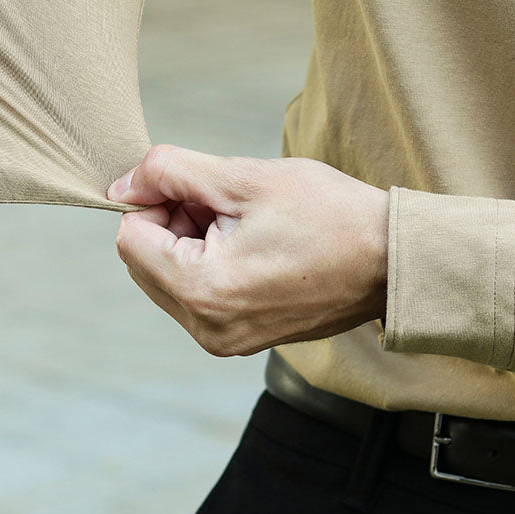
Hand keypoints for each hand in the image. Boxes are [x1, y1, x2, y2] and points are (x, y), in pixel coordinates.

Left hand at [106, 144, 389, 356]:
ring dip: (191, 241)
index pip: (130, 237)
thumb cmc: (330, 215)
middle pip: (144, 261)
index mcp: (202, 290)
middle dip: (171, 222)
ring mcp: (225, 340)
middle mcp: (206, 328)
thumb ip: (171, 173)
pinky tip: (255, 245)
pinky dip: (210, 264)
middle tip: (227, 204)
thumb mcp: (242, 178)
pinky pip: (198, 296)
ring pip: (169, 277)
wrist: (394, 260)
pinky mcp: (242, 340)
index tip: (201, 188)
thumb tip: (120, 186)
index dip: (155, 199)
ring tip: (246, 224)